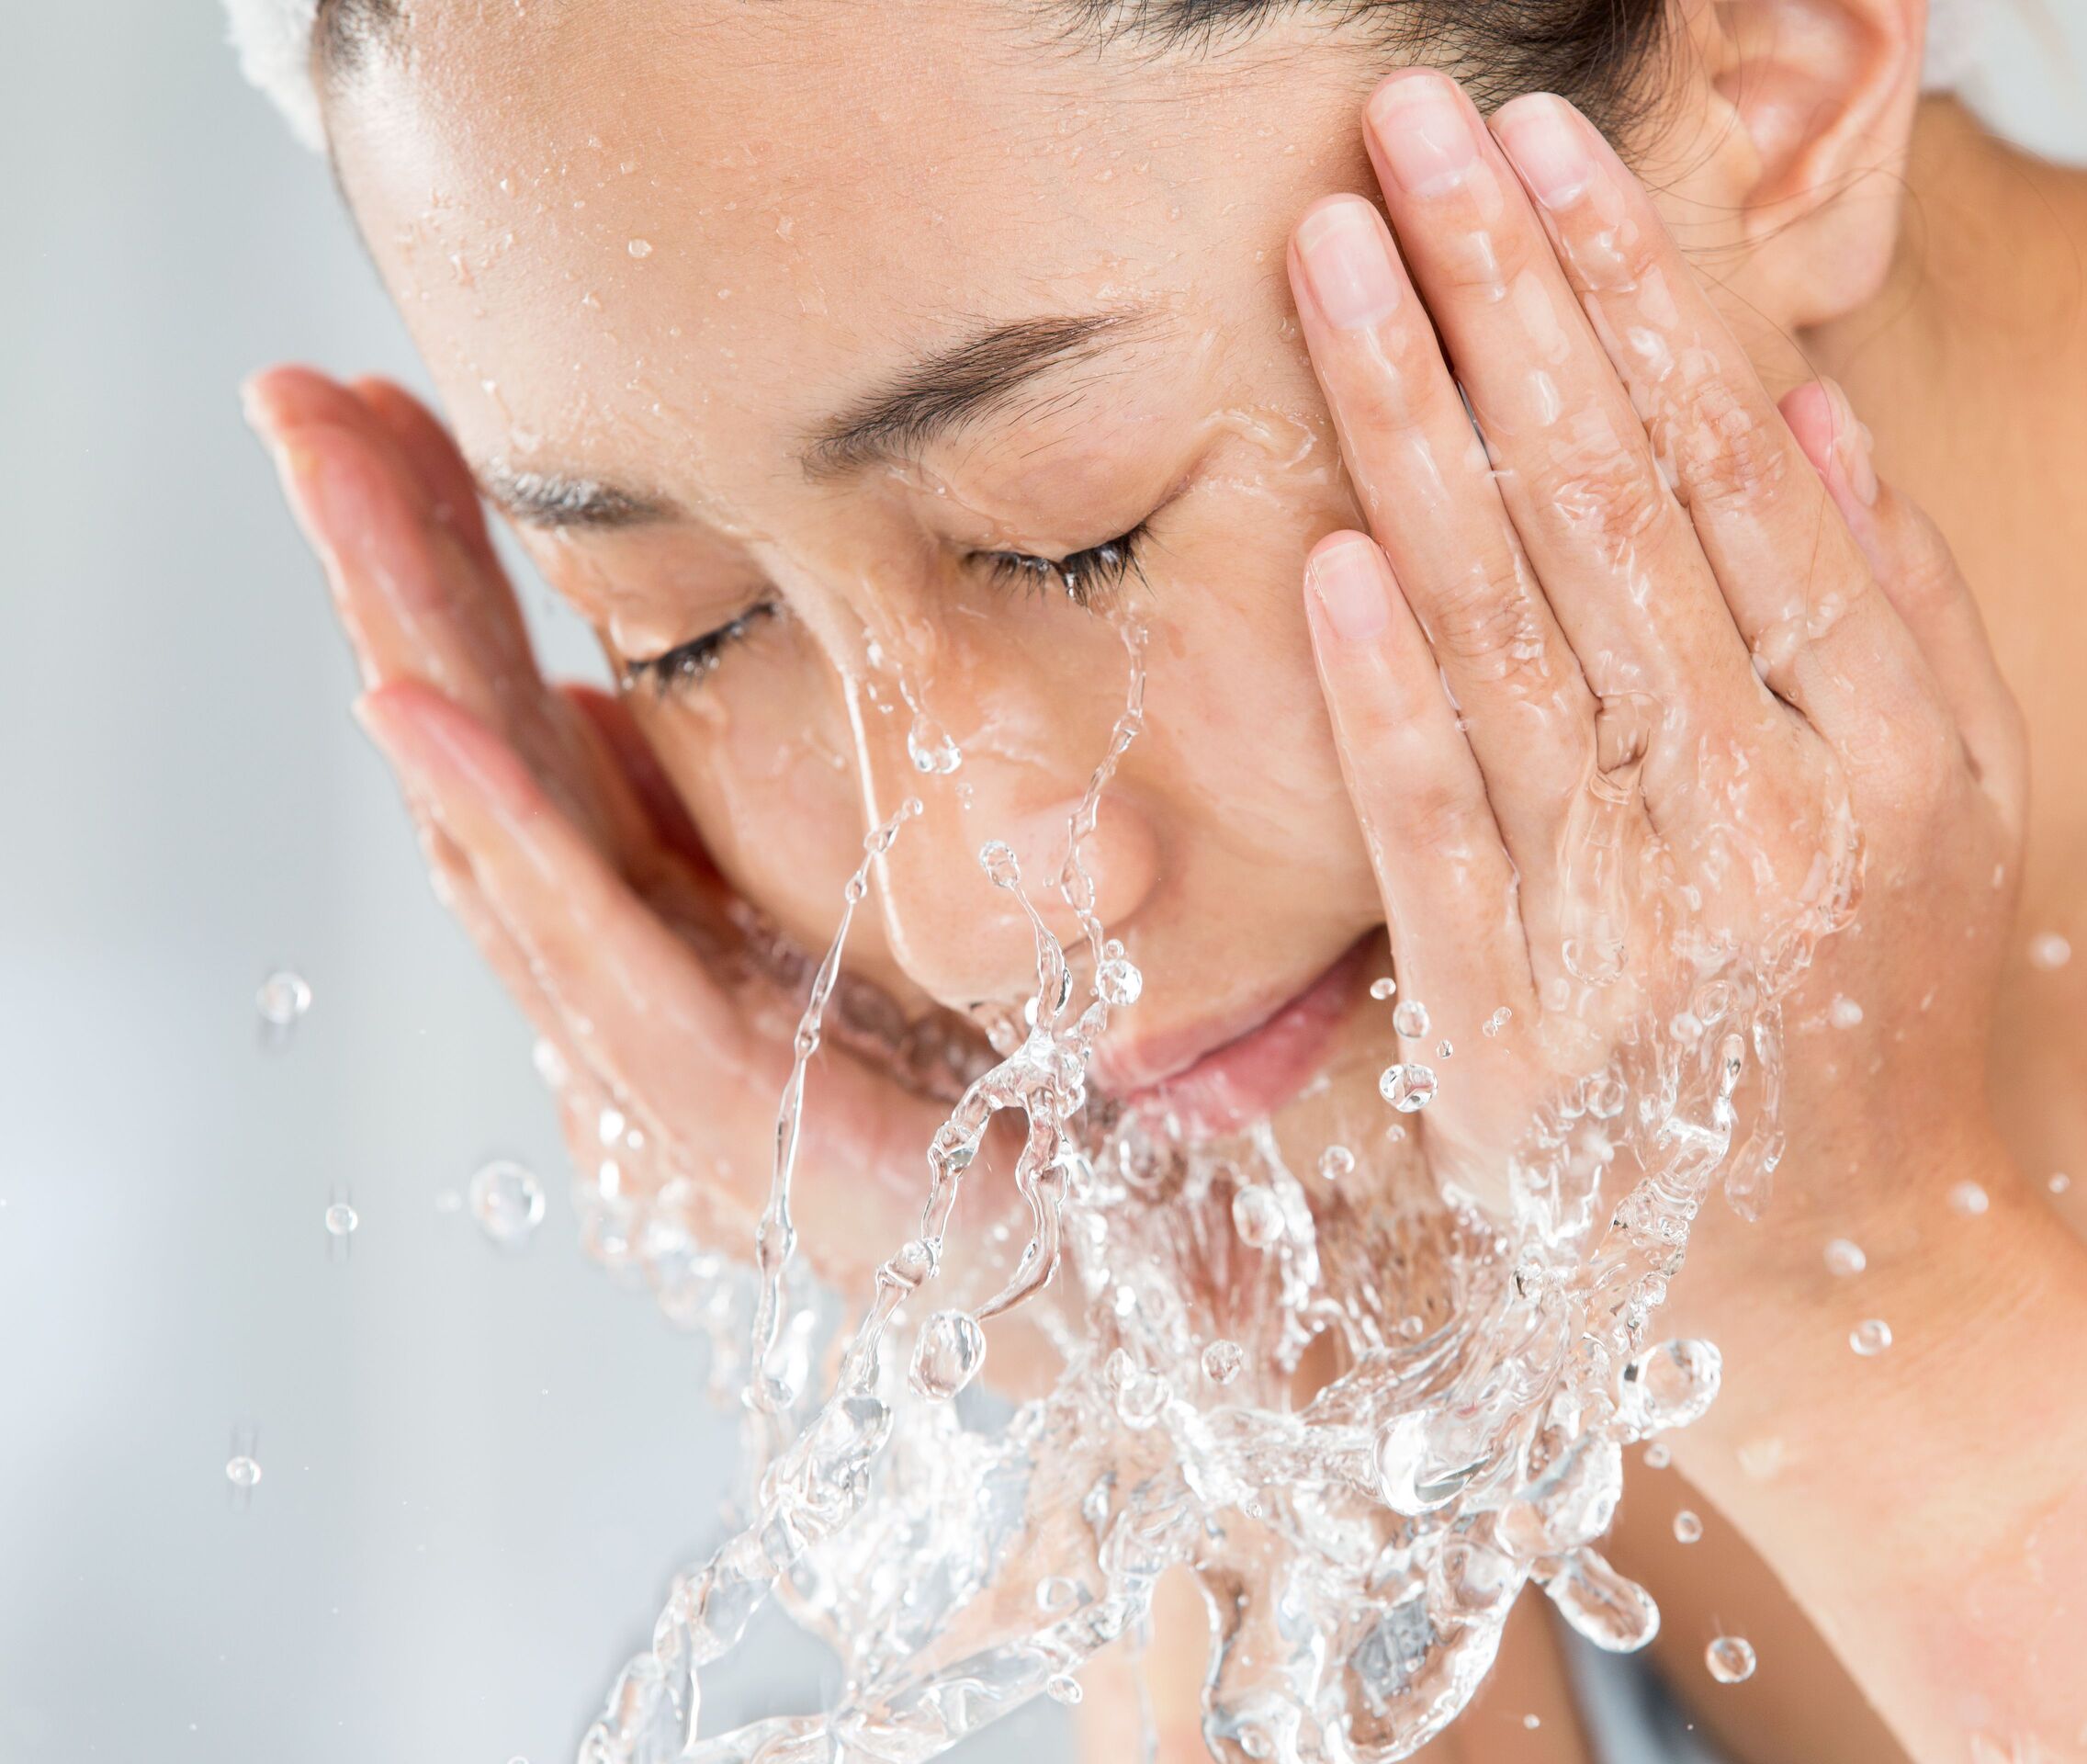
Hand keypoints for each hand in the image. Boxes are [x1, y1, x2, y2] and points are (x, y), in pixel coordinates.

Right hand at [243, 368, 976, 1284]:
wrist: (1136, 1256)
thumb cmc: (1015, 1087)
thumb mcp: (868, 902)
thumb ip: (726, 827)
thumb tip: (591, 707)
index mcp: (670, 923)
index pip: (529, 719)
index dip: (450, 570)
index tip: (384, 406)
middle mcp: (643, 985)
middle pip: (485, 757)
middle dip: (390, 572)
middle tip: (297, 395)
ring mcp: (673, 1060)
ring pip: (508, 833)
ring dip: (417, 649)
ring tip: (337, 487)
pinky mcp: (735, 1121)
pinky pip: (602, 959)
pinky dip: (506, 829)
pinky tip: (423, 706)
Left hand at [1288, 76, 2024, 1297]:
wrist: (1854, 1290)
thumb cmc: (1886, 1020)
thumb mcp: (1965, 810)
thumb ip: (1901, 608)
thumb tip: (1803, 407)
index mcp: (1882, 753)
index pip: (1731, 478)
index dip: (1635, 299)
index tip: (1549, 154)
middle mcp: (1762, 827)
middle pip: (1603, 517)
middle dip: (1500, 299)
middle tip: (1412, 122)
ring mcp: (1632, 937)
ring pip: (1503, 639)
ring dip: (1410, 429)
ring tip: (1336, 251)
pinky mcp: (1512, 1041)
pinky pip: (1435, 842)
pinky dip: (1378, 694)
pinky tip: (1324, 548)